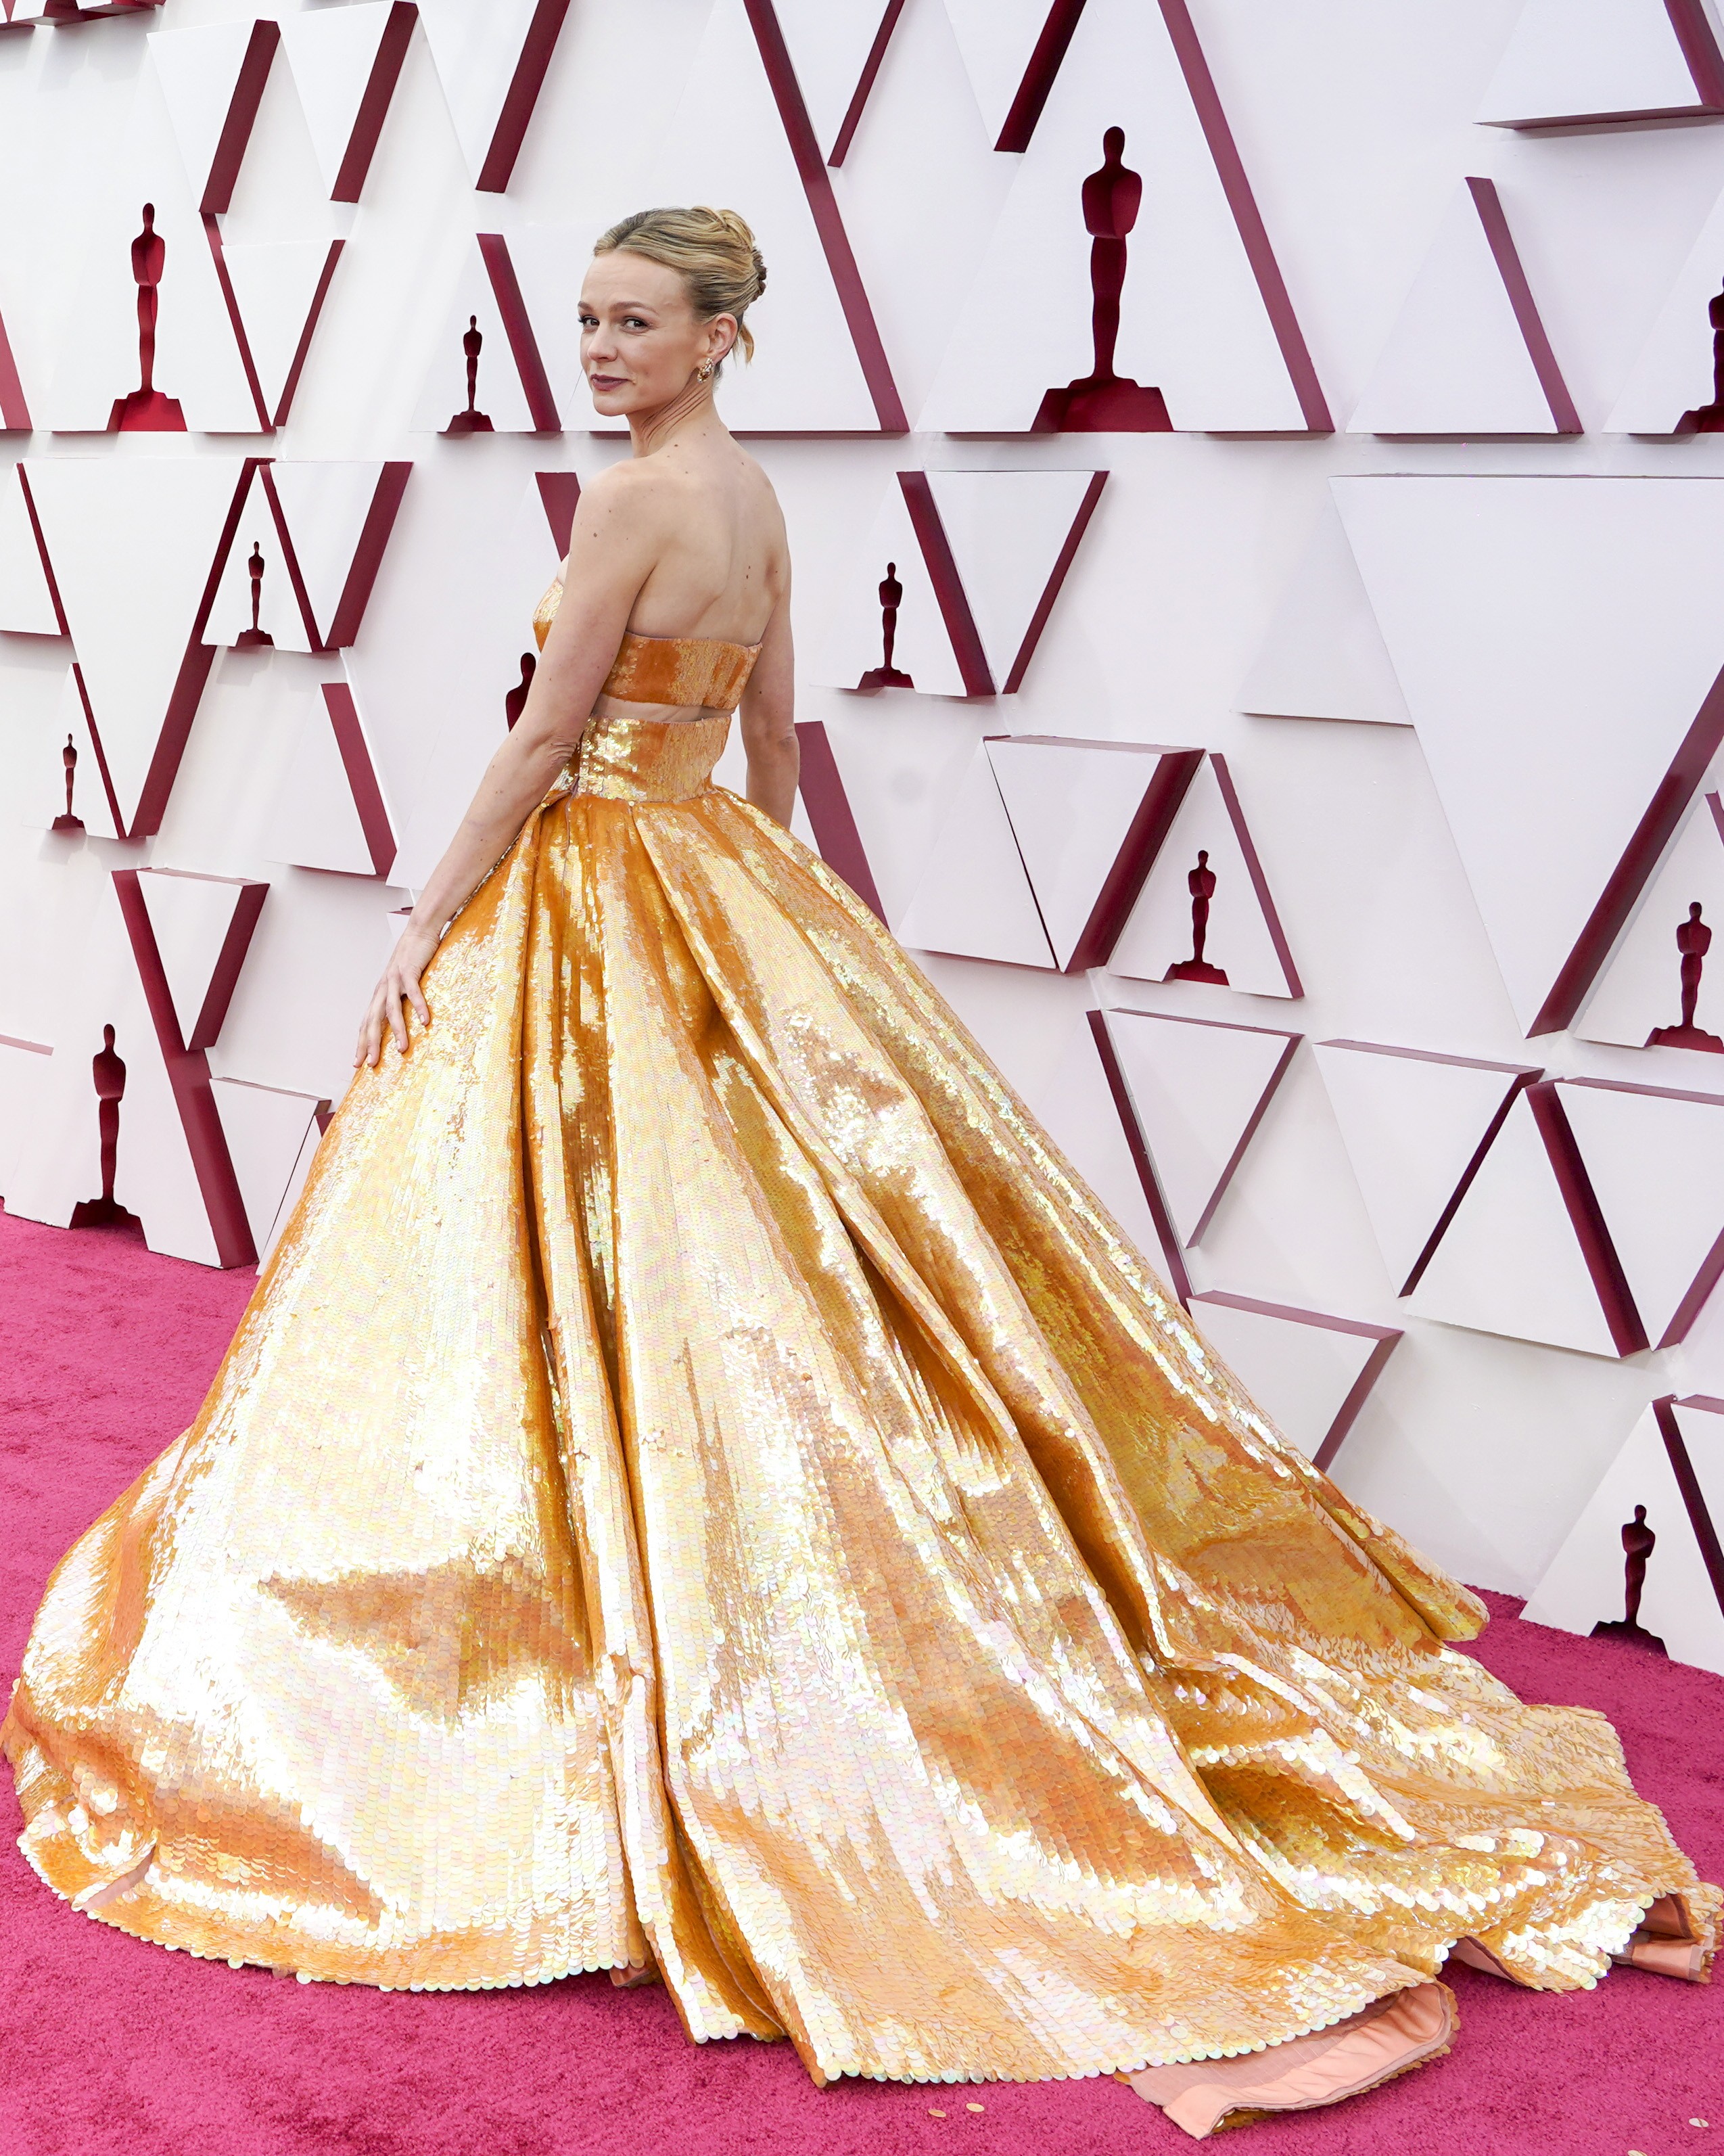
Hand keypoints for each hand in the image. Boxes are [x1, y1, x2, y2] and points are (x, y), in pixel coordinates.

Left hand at [355, 921, 440, 1067]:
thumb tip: (401, 1018)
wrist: (419, 930)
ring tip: (402, 1049)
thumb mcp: (401, 981)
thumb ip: (399, 997)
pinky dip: (419, 1007)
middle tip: (371, 1064)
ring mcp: (395, 979)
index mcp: (380, 993)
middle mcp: (383, 988)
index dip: (361, 1042)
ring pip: (392, 1010)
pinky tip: (424, 1022)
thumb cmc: (412, 958)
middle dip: (370, 1043)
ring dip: (397, 1031)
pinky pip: (413, 993)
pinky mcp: (409, 971)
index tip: (358, 1062)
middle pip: (373, 1020)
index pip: (367, 1022)